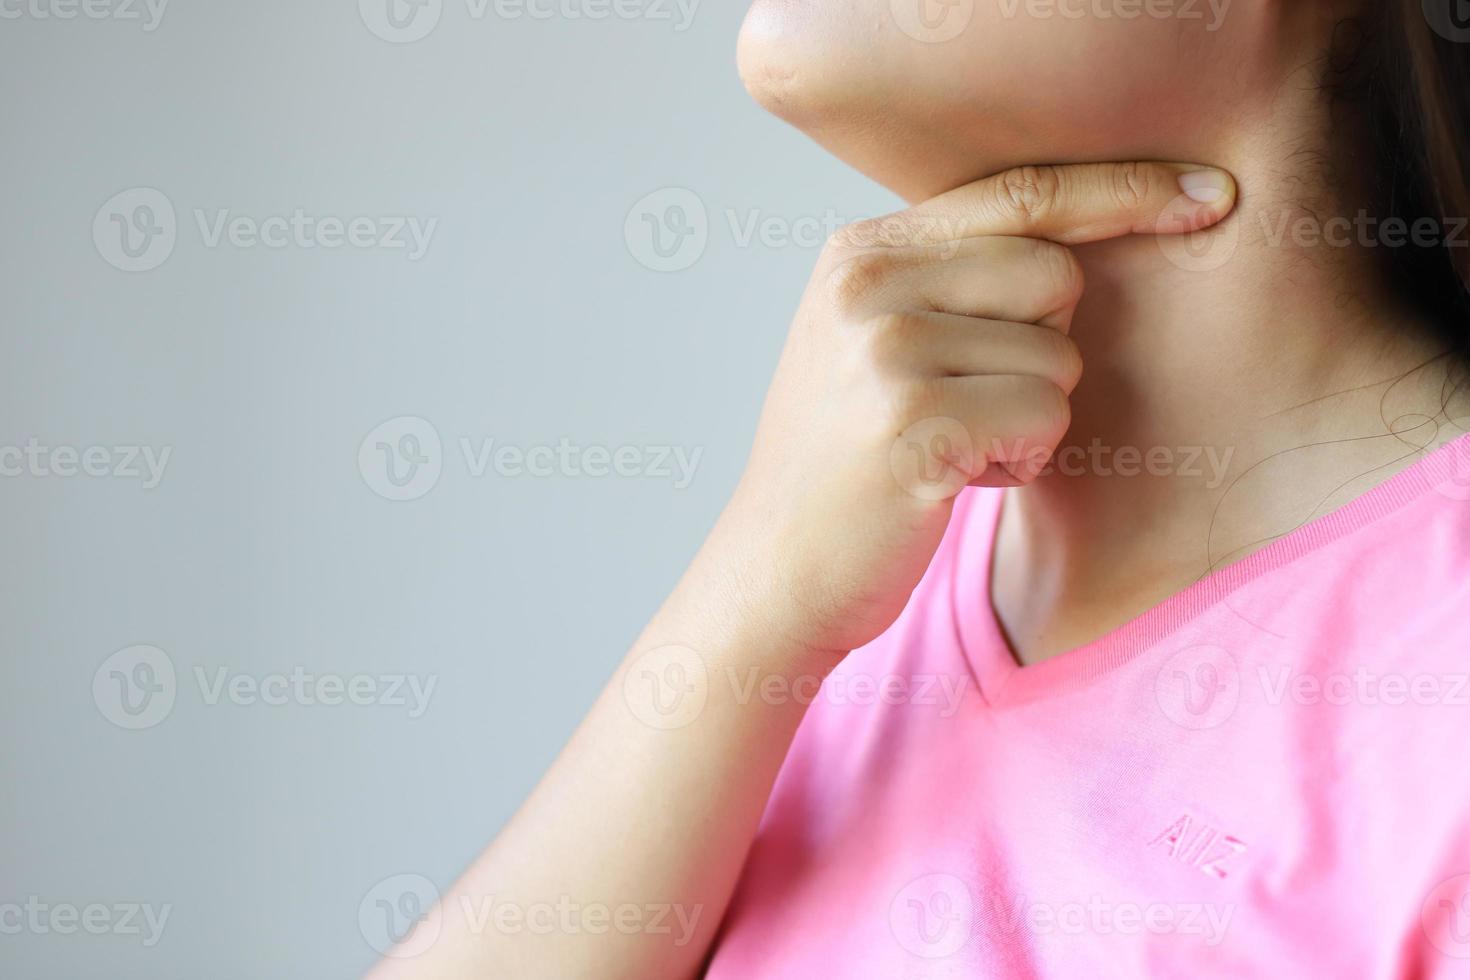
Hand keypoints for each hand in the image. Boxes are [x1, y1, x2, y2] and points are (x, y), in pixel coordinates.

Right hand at [708, 162, 1236, 657]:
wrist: (775, 570)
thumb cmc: (845, 462)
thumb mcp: (868, 339)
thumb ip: (947, 275)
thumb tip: (1081, 239)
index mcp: (861, 250)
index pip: (1019, 193)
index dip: (1121, 190)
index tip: (1205, 195)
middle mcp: (868, 283)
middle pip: (1057, 275)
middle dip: (1044, 350)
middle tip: (970, 404)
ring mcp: (886, 350)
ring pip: (1060, 356)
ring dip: (1030, 416)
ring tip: (952, 447)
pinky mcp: (916, 421)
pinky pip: (1046, 415)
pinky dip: (1022, 458)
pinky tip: (956, 479)